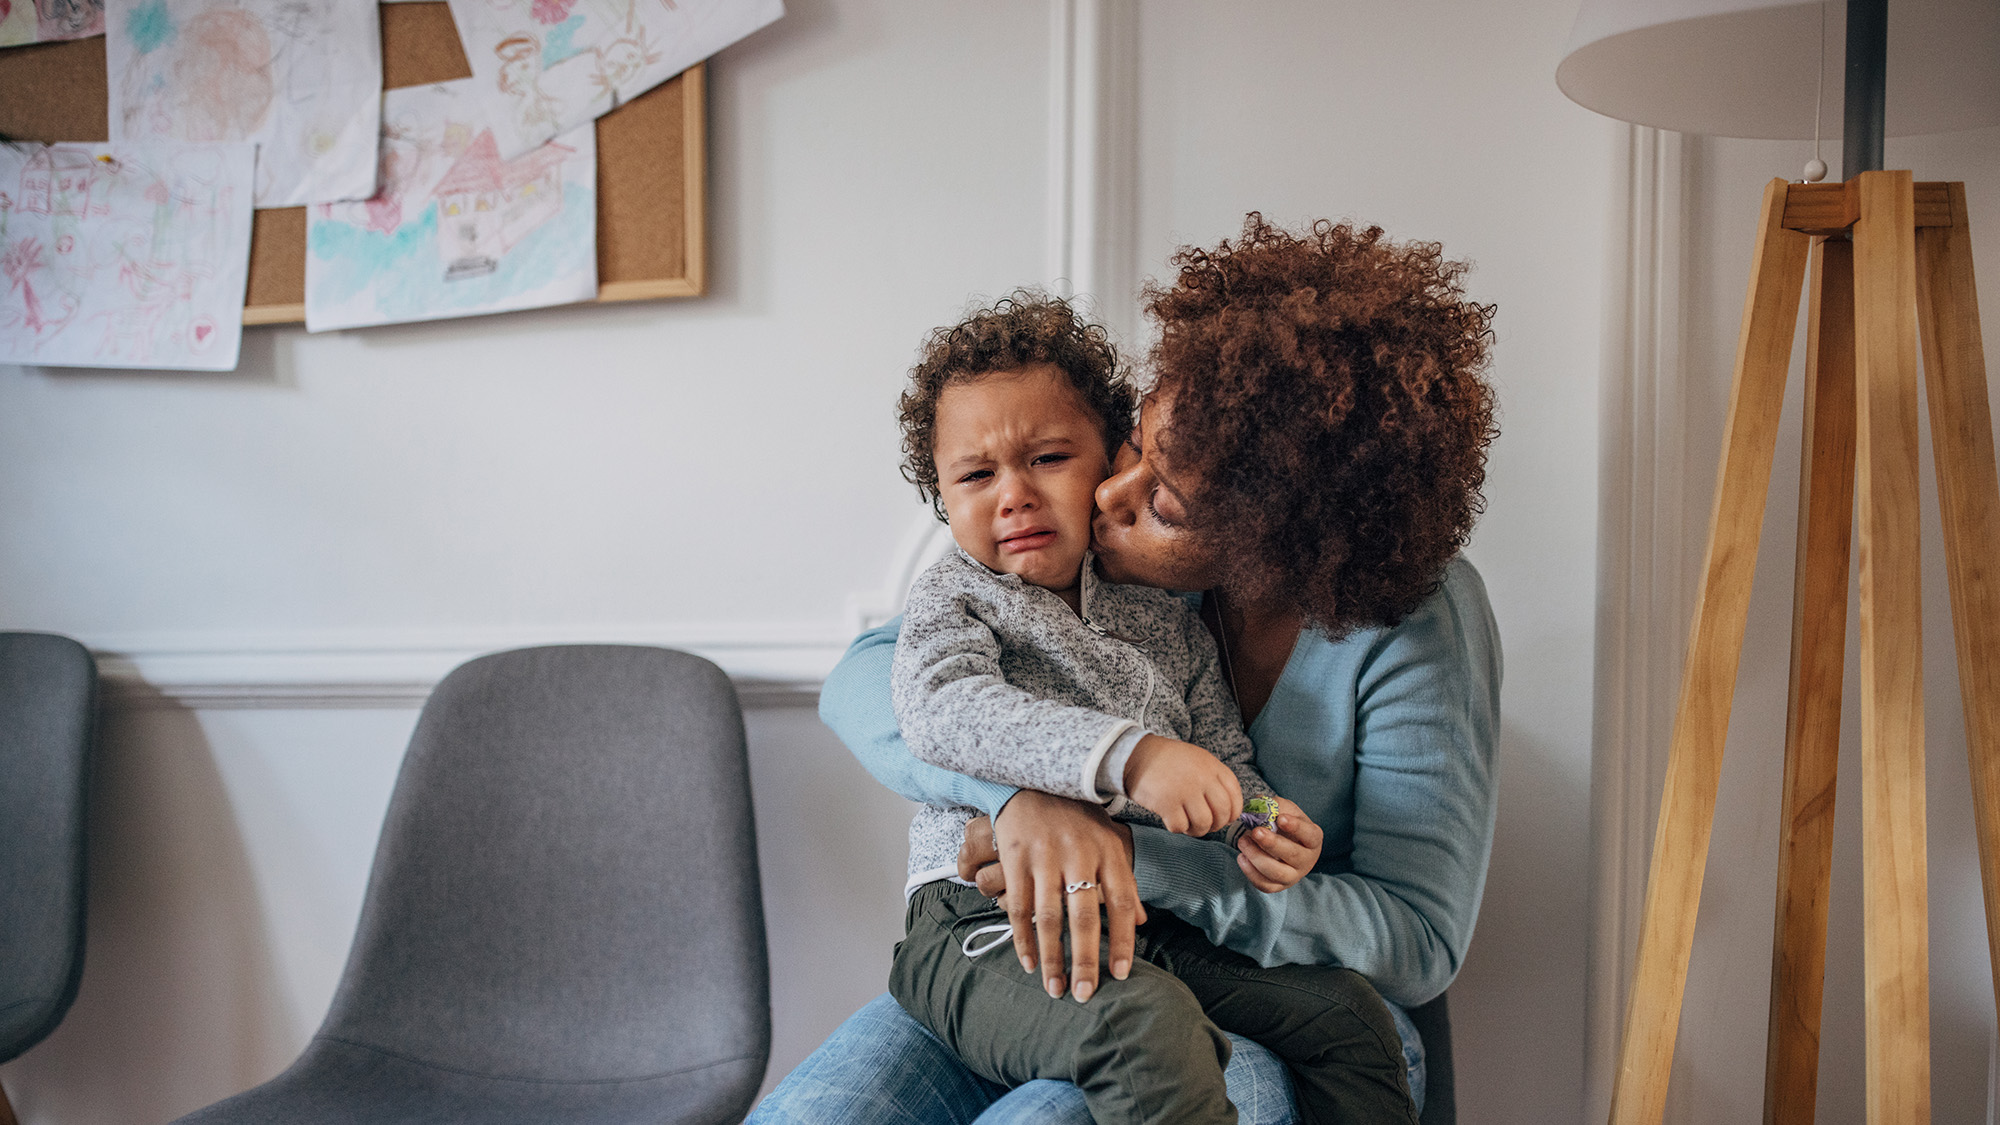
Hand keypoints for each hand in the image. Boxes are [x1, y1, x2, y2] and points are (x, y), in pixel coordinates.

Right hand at [971, 792, 1142, 1002]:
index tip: (1120, 974)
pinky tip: (1029, 962)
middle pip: (1084, 916)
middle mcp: (1079, 854)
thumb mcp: (1109, 841)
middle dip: (1085, 959)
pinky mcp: (1016, 858)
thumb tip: (1143, 923)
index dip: (1123, 940)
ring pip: (1049, 917)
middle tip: (1086, 994)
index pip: (1122, 902)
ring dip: (1052, 958)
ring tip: (1055, 989)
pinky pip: (1019, 906)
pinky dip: (1023, 939)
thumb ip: (1124, 882)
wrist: (1033, 780)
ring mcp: (1045, 856)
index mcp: (1108, 851)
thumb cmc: (1077, 819)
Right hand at [1124, 735, 1242, 836]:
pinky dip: (1178, 828)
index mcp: (1212, 766)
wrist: (1136, 754)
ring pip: (1203, 823)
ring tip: (1188, 824)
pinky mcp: (1166, 803)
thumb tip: (1229, 810)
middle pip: (1223, 813)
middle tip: (1205, 825)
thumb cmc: (1168, 761)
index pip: (1235, 795)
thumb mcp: (1197, 759)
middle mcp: (1202, 778)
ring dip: (1197, 830)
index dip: (1233, 812)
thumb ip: (1214, 779)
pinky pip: (1181, 827)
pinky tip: (1172, 820)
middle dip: (1216, 825)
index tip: (1225, 818)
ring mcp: (1185, 791)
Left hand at [1237, 797, 1323, 891]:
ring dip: (1257, 857)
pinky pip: (1265, 885)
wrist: (1281, 844)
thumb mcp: (1285, 810)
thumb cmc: (1284, 826)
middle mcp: (1307, 860)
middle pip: (1292, 855)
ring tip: (1243, 842)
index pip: (1309, 835)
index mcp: (1313, 839)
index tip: (1280, 818)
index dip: (1296, 827)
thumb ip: (1275, 805)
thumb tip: (1259, 802)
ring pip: (1277, 873)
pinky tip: (1242, 857)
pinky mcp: (1278, 886)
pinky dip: (1251, 872)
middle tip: (1256, 831)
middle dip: (1272, 843)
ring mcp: (1293, 876)